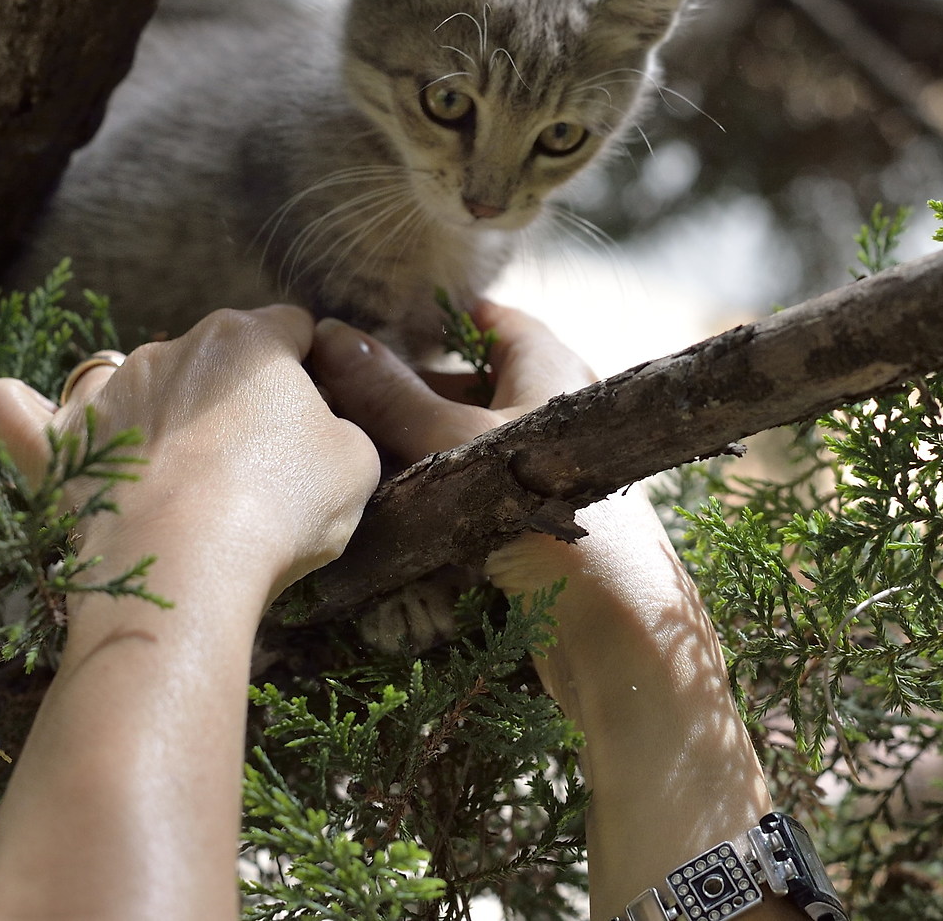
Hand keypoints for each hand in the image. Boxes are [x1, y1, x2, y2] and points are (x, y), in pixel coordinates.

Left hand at [0, 305, 380, 601]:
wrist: (184, 563)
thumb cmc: (281, 507)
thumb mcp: (354, 464)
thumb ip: (338, 428)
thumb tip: (319, 428)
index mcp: (249, 340)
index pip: (288, 328)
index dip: (305, 368)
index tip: (311, 415)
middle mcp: (173, 347)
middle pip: (210, 356)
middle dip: (227, 395)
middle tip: (250, 463)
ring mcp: (109, 393)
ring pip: (130, 380)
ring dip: (149, 409)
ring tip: (170, 472)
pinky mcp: (59, 447)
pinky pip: (21, 415)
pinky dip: (17, 412)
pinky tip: (6, 404)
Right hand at [310, 303, 780, 916]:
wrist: (611, 624)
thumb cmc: (538, 513)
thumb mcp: (448, 442)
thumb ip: (389, 393)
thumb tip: (331, 334)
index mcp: (549, 363)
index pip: (485, 319)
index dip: (427, 319)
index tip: (368, 327)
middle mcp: (553, 405)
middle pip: (467, 382)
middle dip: (404, 391)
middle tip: (334, 399)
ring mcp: (547, 466)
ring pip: (464, 440)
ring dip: (411, 446)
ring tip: (347, 455)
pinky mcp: (539, 519)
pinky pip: (474, 488)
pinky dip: (433, 490)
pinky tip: (384, 508)